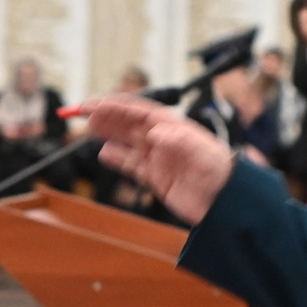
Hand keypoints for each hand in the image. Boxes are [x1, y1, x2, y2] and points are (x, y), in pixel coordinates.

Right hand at [79, 95, 234, 223]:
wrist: (227, 203)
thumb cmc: (220, 173)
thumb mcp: (201, 154)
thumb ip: (178, 141)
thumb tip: (155, 131)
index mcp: (173, 127)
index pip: (138, 111)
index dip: (114, 106)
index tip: (93, 104)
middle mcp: (164, 140)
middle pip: (128, 122)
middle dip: (105, 115)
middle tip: (80, 111)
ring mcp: (159, 158)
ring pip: (127, 141)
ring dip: (108, 133)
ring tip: (89, 126)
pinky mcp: (157, 177)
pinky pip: (132, 165)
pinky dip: (117, 158)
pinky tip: (104, 153)